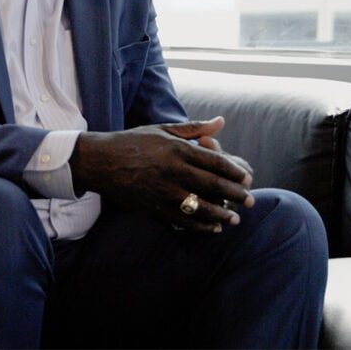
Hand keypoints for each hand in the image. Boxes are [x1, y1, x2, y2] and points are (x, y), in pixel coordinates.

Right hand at [70, 117, 254, 233]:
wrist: (101, 161)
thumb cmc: (134, 141)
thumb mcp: (163, 129)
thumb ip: (195, 128)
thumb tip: (222, 121)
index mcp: (177, 149)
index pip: (214, 162)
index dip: (234, 172)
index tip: (247, 179)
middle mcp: (173, 170)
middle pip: (212, 185)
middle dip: (235, 195)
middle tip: (250, 201)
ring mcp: (163, 191)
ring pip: (199, 206)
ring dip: (220, 215)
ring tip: (234, 220)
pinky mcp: (153, 207)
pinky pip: (181, 220)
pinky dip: (199, 226)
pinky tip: (212, 228)